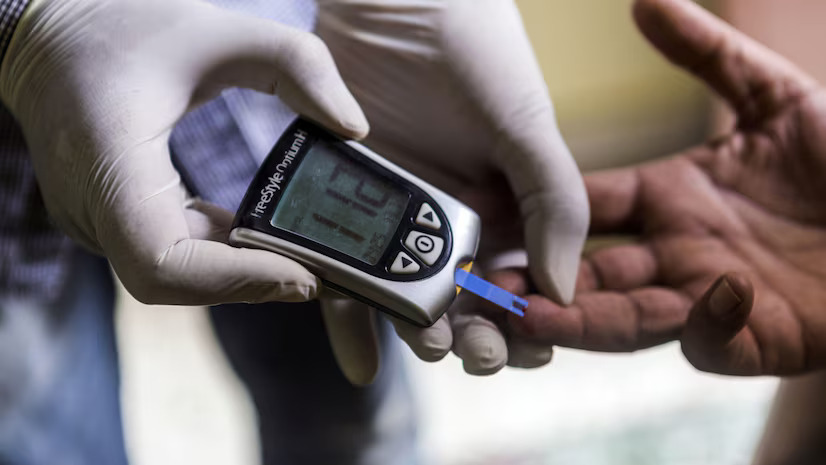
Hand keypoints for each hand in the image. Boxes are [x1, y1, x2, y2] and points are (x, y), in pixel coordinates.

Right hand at [0, 0, 367, 303]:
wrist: (47, 31)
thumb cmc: (125, 24)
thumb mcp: (220, 30)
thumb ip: (297, 66)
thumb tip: (354, 129)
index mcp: (109, 163)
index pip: (164, 263)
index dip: (236, 281)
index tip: (302, 275)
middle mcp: (91, 208)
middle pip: (176, 282)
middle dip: (250, 281)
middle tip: (319, 271)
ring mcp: (92, 221)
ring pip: (172, 277)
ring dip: (237, 271)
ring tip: (301, 256)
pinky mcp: (105, 219)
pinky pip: (166, 254)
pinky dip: (215, 252)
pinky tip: (257, 233)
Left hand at [315, 0, 588, 381]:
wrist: (396, 4)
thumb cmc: (474, 54)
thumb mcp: (526, 125)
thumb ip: (556, 203)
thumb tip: (567, 291)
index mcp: (508, 212)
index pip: (528, 289)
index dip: (535, 327)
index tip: (530, 343)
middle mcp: (456, 227)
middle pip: (470, 309)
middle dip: (477, 341)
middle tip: (475, 349)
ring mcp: (397, 225)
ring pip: (410, 304)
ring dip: (421, 337)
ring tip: (429, 341)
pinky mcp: (345, 215)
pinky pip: (345, 278)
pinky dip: (351, 323)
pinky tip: (360, 364)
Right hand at [502, 0, 825, 375]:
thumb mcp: (778, 96)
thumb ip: (708, 54)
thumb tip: (641, 2)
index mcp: (669, 199)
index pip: (583, 207)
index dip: (531, 209)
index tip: (478, 204)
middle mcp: (675, 252)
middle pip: (586, 273)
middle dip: (532, 281)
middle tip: (478, 283)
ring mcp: (710, 299)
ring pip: (627, 317)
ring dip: (581, 322)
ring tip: (534, 318)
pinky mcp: (756, 340)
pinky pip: (713, 342)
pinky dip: (705, 329)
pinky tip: (708, 297)